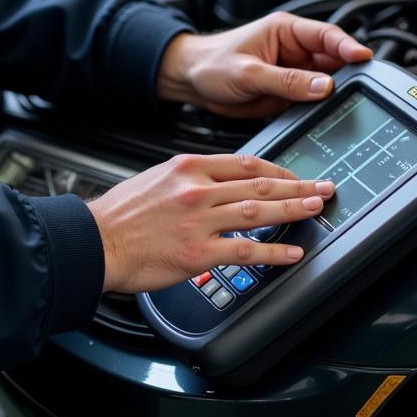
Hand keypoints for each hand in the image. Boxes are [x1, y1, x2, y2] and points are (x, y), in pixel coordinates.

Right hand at [87, 153, 335, 292]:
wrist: (95, 241)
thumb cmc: (121, 214)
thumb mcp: (157, 178)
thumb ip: (190, 177)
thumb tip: (219, 181)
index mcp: (188, 167)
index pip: (244, 163)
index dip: (276, 169)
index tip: (294, 174)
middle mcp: (197, 190)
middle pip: (258, 185)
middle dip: (296, 187)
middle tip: (321, 188)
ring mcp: (199, 221)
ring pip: (257, 212)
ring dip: (292, 210)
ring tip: (315, 210)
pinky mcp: (197, 253)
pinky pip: (244, 251)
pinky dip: (273, 251)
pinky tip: (292, 252)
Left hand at [157, 12, 372, 118]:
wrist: (191, 82)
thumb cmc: (212, 63)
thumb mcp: (248, 72)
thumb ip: (286, 80)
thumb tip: (323, 86)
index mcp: (286, 32)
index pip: (326, 36)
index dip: (348, 46)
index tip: (364, 58)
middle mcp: (294, 50)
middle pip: (333, 61)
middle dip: (349, 75)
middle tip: (364, 90)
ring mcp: (294, 73)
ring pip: (326, 84)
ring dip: (337, 95)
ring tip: (351, 107)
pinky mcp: (289, 94)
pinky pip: (312, 102)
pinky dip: (322, 110)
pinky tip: (330, 119)